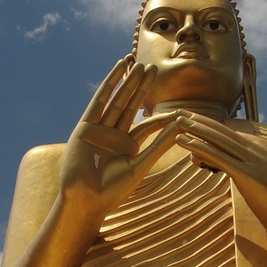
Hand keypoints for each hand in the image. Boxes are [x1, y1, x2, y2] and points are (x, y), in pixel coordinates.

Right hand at [59, 56, 179, 218]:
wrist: (87, 201)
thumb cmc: (112, 190)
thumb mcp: (140, 164)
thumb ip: (159, 144)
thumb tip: (180, 126)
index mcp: (126, 147)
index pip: (146, 126)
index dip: (161, 116)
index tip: (178, 108)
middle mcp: (112, 135)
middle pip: (130, 106)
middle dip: (141, 88)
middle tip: (154, 68)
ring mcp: (99, 129)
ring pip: (117, 100)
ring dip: (128, 82)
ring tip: (140, 65)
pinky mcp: (86, 126)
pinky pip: (100, 100)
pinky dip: (110, 83)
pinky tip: (120, 68)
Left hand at [174, 113, 266, 266]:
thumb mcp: (266, 183)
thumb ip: (252, 171)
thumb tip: (236, 170)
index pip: (235, 135)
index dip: (213, 128)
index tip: (196, 121)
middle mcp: (262, 149)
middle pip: (226, 132)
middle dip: (202, 121)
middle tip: (182, 112)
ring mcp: (256, 161)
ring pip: (221, 140)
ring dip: (197, 129)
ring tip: (178, 120)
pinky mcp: (248, 174)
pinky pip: (218, 156)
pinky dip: (199, 147)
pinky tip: (183, 141)